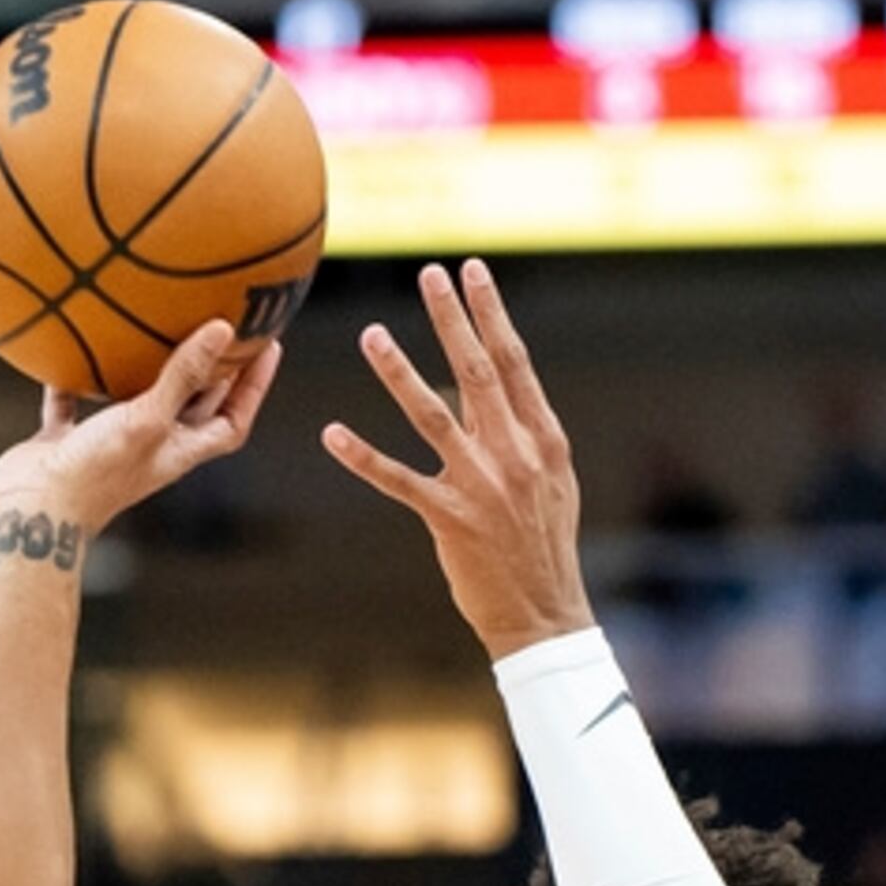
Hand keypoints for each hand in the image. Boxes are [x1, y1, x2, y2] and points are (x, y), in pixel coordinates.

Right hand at [0, 321, 282, 532]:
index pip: (232, 420)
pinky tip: (72, 349)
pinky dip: (75, 381)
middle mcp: (150, 449)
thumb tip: (224, 329)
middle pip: (194, 409)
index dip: (255, 388)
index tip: (270, 346)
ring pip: (137, 403)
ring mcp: (109, 446)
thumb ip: (183, 375)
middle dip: (214, 373)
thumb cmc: (98, 473)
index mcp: (179, 452)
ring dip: (150, 372)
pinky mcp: (68, 442)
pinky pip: (75, 404)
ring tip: (161, 328)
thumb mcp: (148, 419)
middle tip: (227, 329)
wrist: (33, 512)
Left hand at [323, 260, 595, 659]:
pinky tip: (333, 432)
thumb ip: (528, 435)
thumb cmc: (543, 545)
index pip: (515, 363)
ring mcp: (481, 484)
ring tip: (371, 333)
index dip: (491, 314)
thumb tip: (504, 392)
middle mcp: (514, 453)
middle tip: (429, 274)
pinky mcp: (448, 518)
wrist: (544, 612)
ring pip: (433, 415)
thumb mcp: (552, 482)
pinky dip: (362, 455)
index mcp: (544, 439)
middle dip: (452, 319)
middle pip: (478, 372)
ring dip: (398, 372)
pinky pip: (397, 479)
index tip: (473, 273)